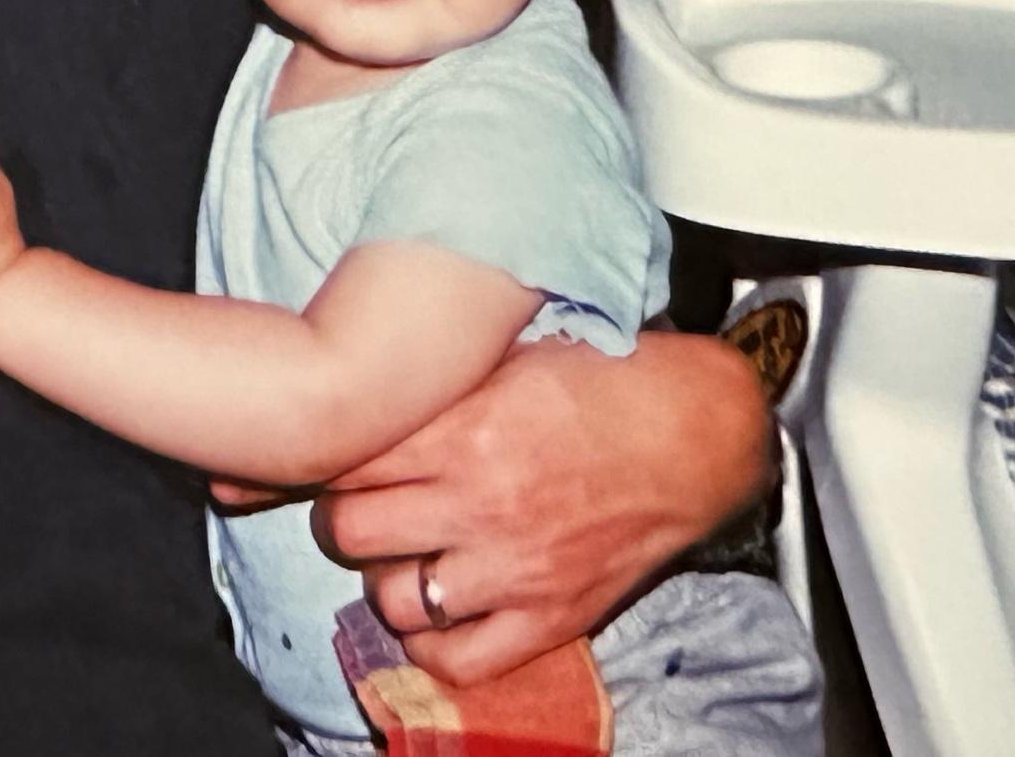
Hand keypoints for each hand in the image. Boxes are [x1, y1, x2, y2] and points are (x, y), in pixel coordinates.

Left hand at [311, 331, 769, 685]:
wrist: (689, 432)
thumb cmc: (597, 380)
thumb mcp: (503, 355)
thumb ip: (433, 380)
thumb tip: (366, 371)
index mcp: (462, 431)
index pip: (345, 458)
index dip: (325, 453)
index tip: (326, 450)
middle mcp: (478, 504)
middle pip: (350, 531)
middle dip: (342, 515)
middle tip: (357, 503)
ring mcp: (513, 569)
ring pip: (395, 601)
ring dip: (385, 578)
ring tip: (401, 552)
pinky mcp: (551, 616)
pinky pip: (462, 661)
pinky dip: (435, 645)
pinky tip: (437, 612)